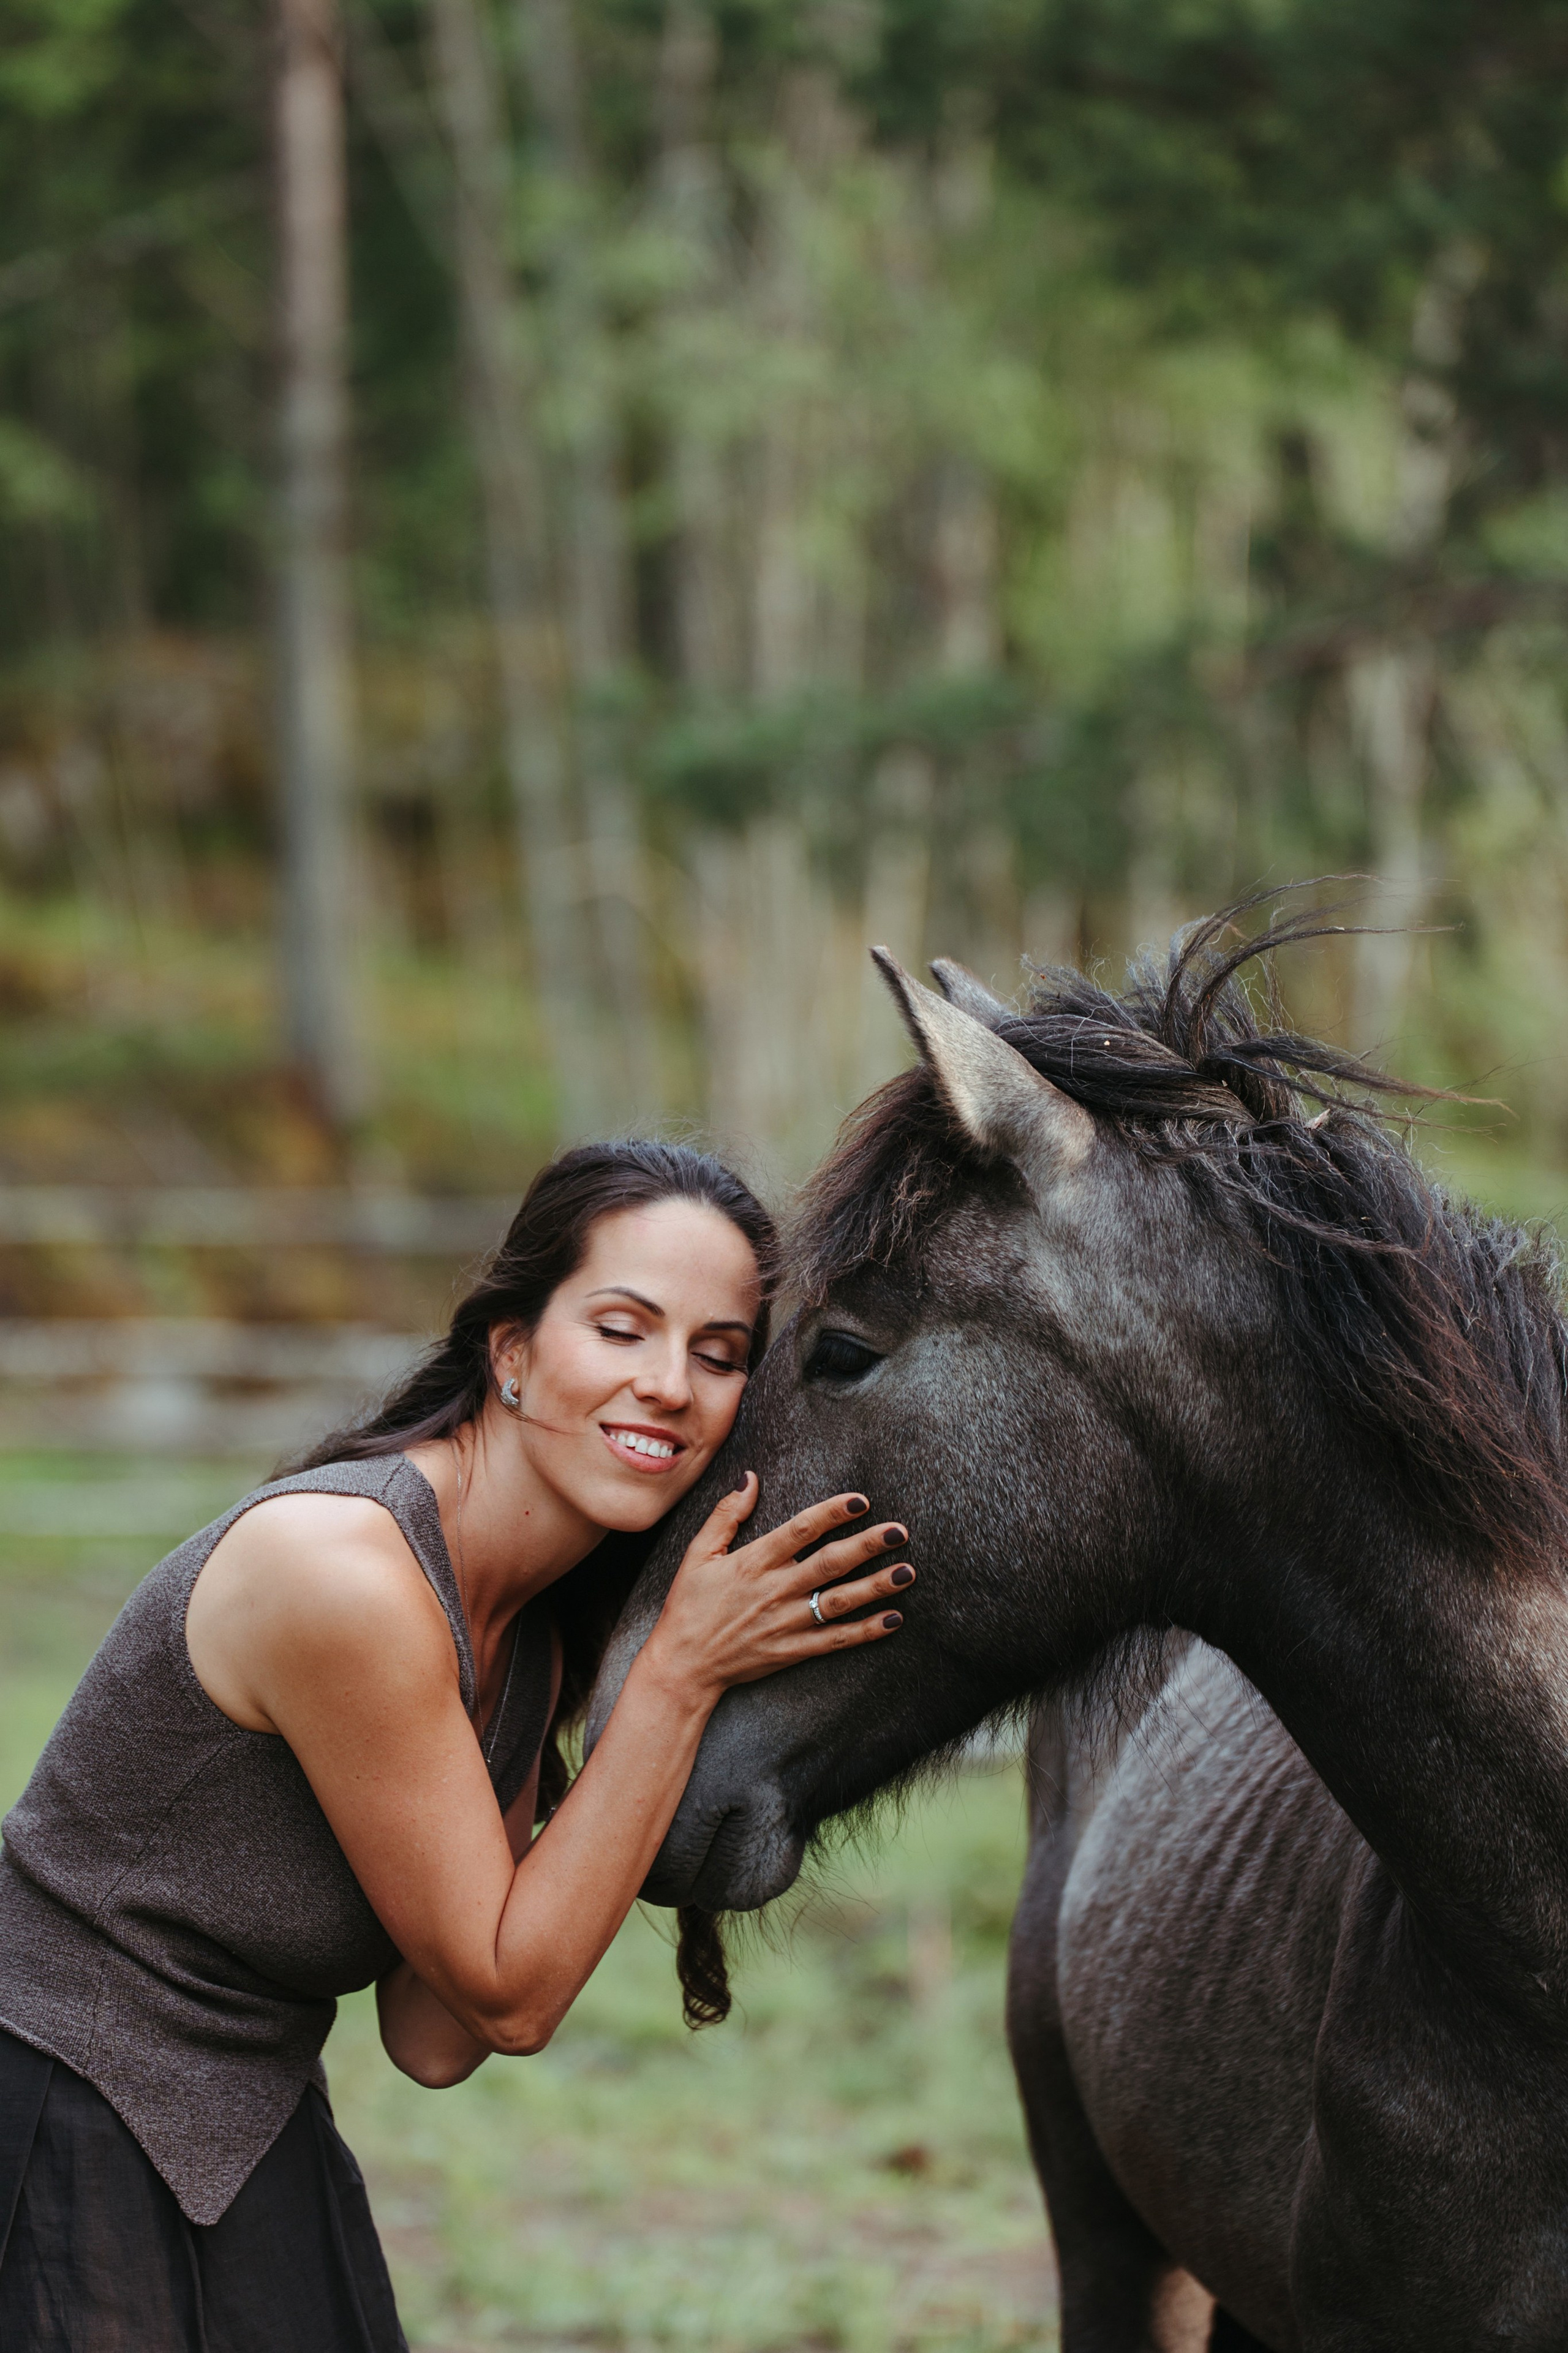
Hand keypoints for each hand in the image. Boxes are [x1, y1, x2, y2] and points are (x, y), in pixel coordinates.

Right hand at [640, 1476, 913, 1705]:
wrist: (683, 1665)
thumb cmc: (688, 1606)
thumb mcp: (698, 1554)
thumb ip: (726, 1515)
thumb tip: (750, 1478)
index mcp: (753, 1562)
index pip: (801, 1530)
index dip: (832, 1512)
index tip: (861, 1500)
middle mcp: (774, 1590)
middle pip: (830, 1563)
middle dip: (868, 1545)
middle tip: (899, 1531)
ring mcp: (786, 1623)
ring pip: (839, 1601)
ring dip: (876, 1586)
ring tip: (907, 1572)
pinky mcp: (792, 1651)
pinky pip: (836, 1640)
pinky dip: (866, 1631)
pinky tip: (894, 1619)